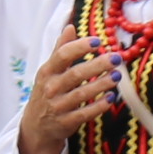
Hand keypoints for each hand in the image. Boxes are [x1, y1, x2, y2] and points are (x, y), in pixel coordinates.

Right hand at [14, 17, 119, 153]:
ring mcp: (58, 106)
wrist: (35, 127)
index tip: (98, 41)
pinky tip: (111, 97)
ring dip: (101, 84)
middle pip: (75, 74)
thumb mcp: (49, 71)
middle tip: (116, 58)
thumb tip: (70, 26)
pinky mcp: (66, 122)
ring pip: (82, 94)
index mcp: (47, 72)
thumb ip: (61, 49)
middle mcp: (51, 88)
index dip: (80, 47)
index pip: (62, 55)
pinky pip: (85, 114)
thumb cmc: (47, 92)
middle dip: (97, 65)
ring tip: (117, 76)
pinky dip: (99, 106)